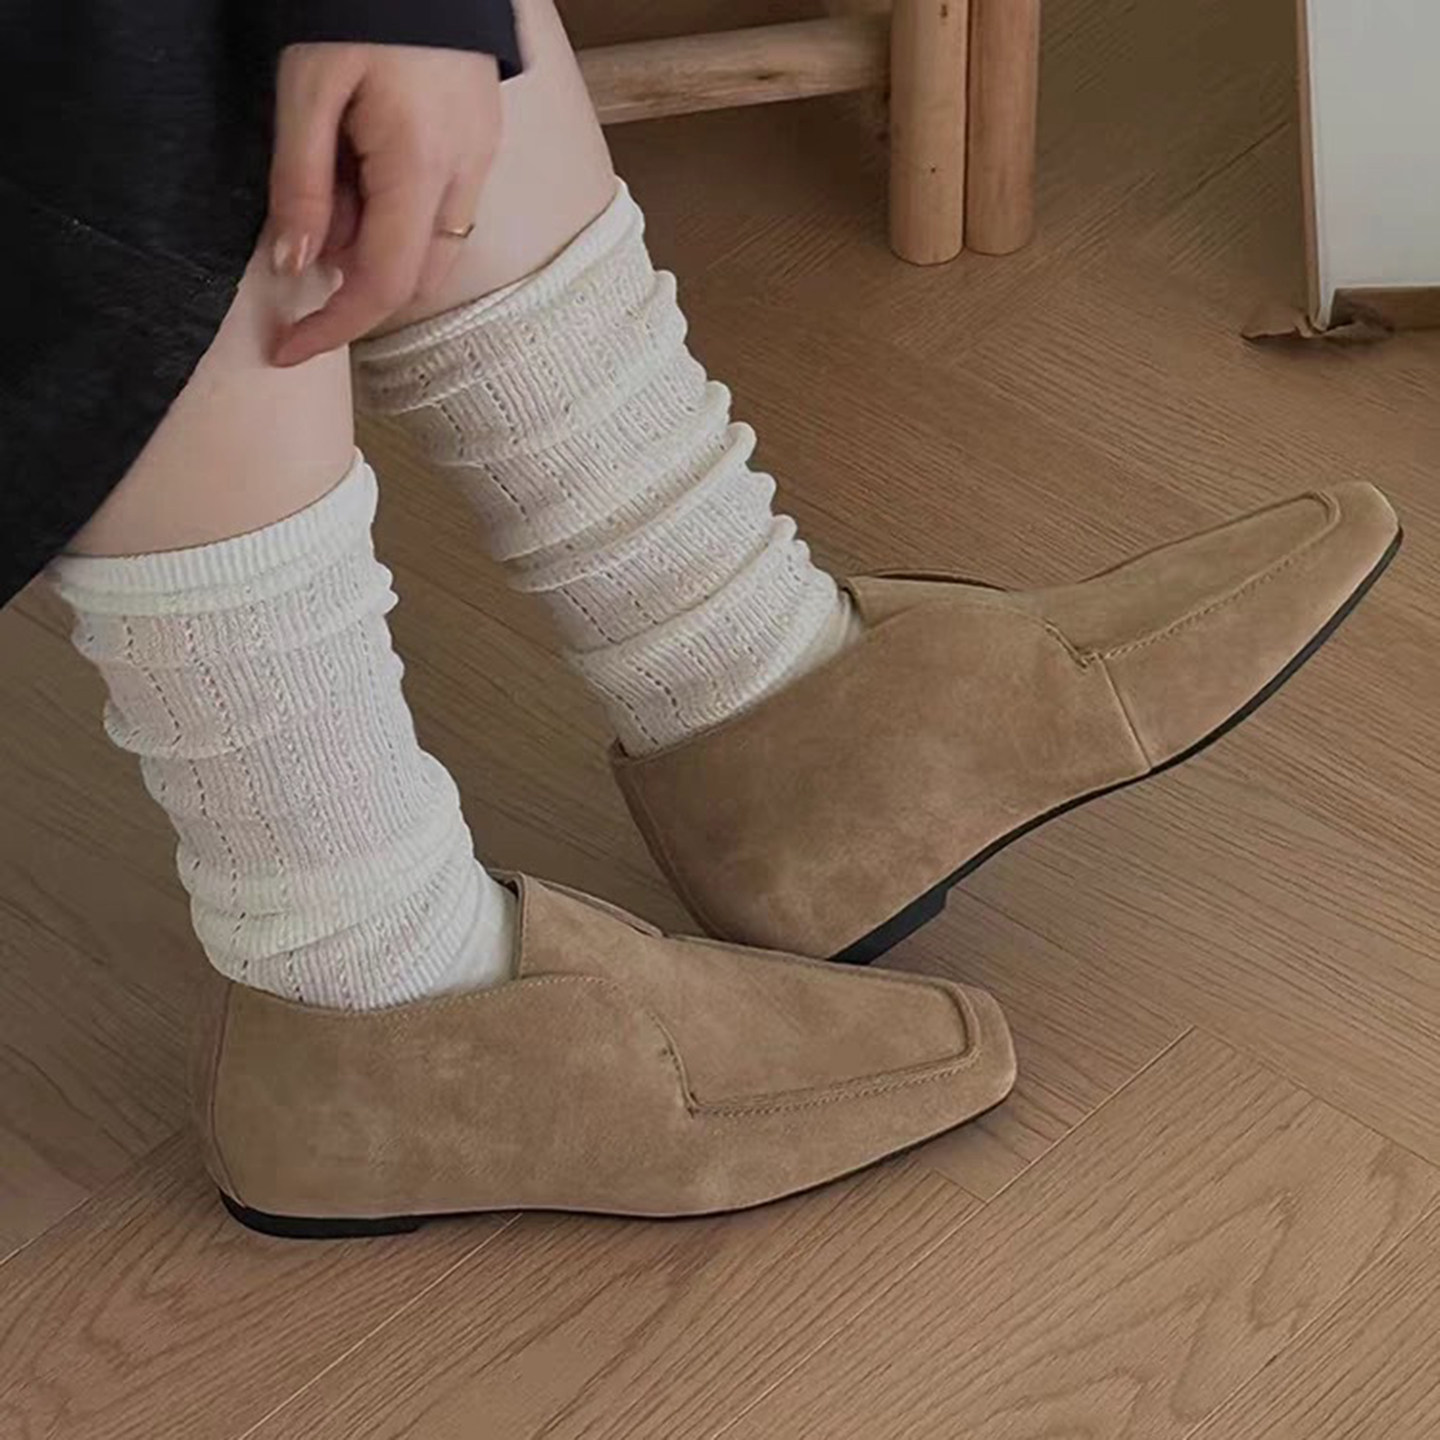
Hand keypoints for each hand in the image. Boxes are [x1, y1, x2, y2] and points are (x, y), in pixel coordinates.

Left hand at [267, 43, 501, 366]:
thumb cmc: (360, 8)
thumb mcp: (306, 89)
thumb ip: (301, 184)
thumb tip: (294, 264)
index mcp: (419, 167)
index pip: (382, 284)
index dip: (333, 327)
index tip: (288, 350)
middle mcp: (464, 177)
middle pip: (414, 279)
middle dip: (355, 280)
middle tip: (308, 228)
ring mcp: (482, 163)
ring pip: (432, 249)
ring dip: (377, 245)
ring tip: (336, 181)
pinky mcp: (483, 147)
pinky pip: (443, 212)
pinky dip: (398, 215)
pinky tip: (365, 164)